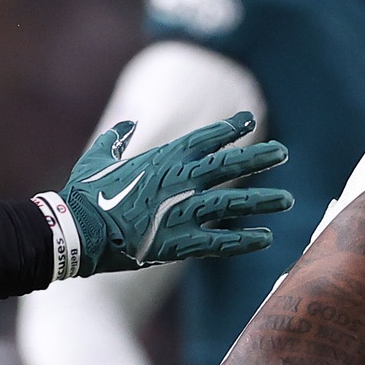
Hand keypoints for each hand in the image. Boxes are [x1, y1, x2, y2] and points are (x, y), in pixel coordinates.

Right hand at [40, 113, 289, 274]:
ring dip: (262, 200)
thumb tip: (127, 124)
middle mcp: (177, 181)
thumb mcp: (96, 158)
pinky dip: (243, 241)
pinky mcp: (178, 243)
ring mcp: (180, 213)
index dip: (228, 129)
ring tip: (288, 200)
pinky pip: (219, 242)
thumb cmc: (83, 195)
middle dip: (257, 158)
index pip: (204, 139)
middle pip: (228, 165)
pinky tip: (266, 238)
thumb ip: (115, 139)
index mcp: (160, 159)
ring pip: (232, 203)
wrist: (76, 232)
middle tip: (282, 153)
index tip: (248, 120)